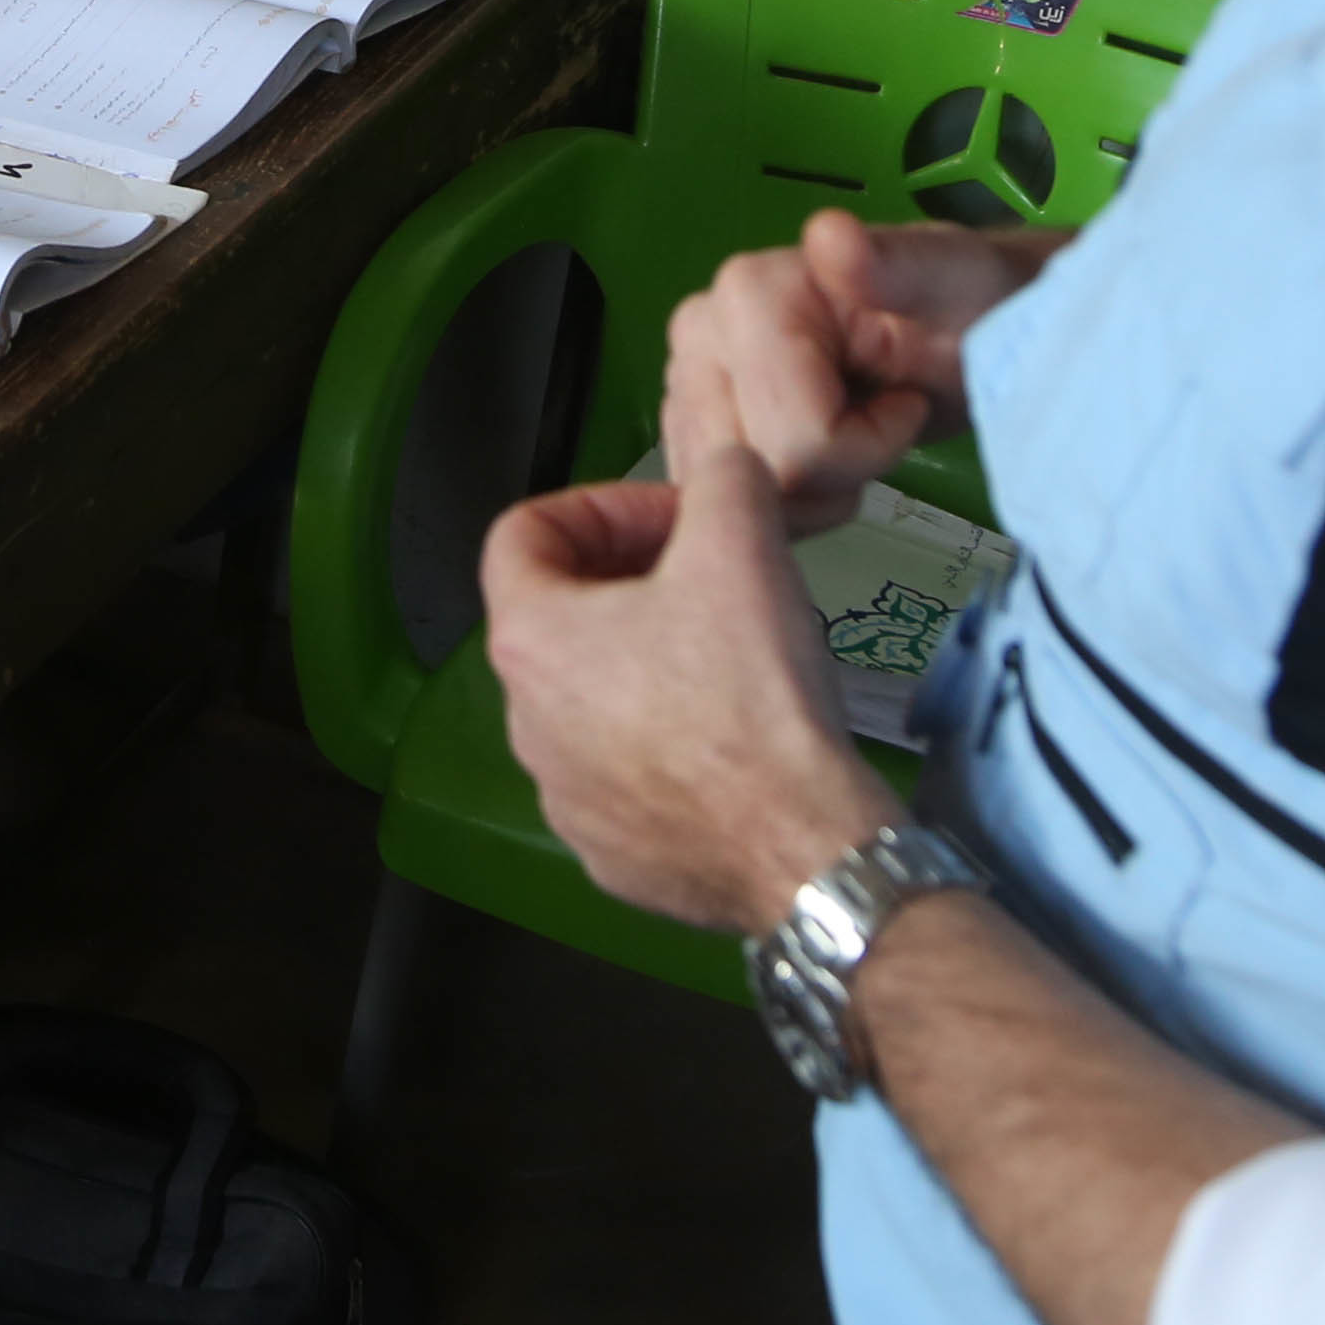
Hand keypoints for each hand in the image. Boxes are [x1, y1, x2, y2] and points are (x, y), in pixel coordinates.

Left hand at [480, 411, 886, 934]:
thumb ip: (724, 476)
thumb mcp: (744, 541)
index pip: (524, 532)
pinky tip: (733, 741)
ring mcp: (562, 798)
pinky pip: (624, 776)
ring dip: (650, 662)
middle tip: (716, 578)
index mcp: (530, 639)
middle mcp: (525, 722)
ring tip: (732, 659)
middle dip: (635, 580)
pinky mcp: (609, 854)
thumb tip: (725, 471)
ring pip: (594, 699)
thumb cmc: (753, 693)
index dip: (603, 505)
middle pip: (562, 616)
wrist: (799, 846)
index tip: (678, 520)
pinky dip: (667, 745)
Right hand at [668, 206, 1057, 528]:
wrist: (955, 329)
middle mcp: (698, 334)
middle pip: (760, 476)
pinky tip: (821, 461)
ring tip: (854, 436)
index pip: (796, 443)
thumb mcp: (955, 279)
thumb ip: (897, 263)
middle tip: (880, 424)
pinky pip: (730, 508)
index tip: (905, 402)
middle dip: (835, 475)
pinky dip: (788, 505)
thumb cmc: (964, 305)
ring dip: (814, 494)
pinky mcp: (687, 425)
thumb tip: (834, 236)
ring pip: (744, 499)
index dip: (867, 447)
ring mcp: (685, 382)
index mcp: (745, 293)